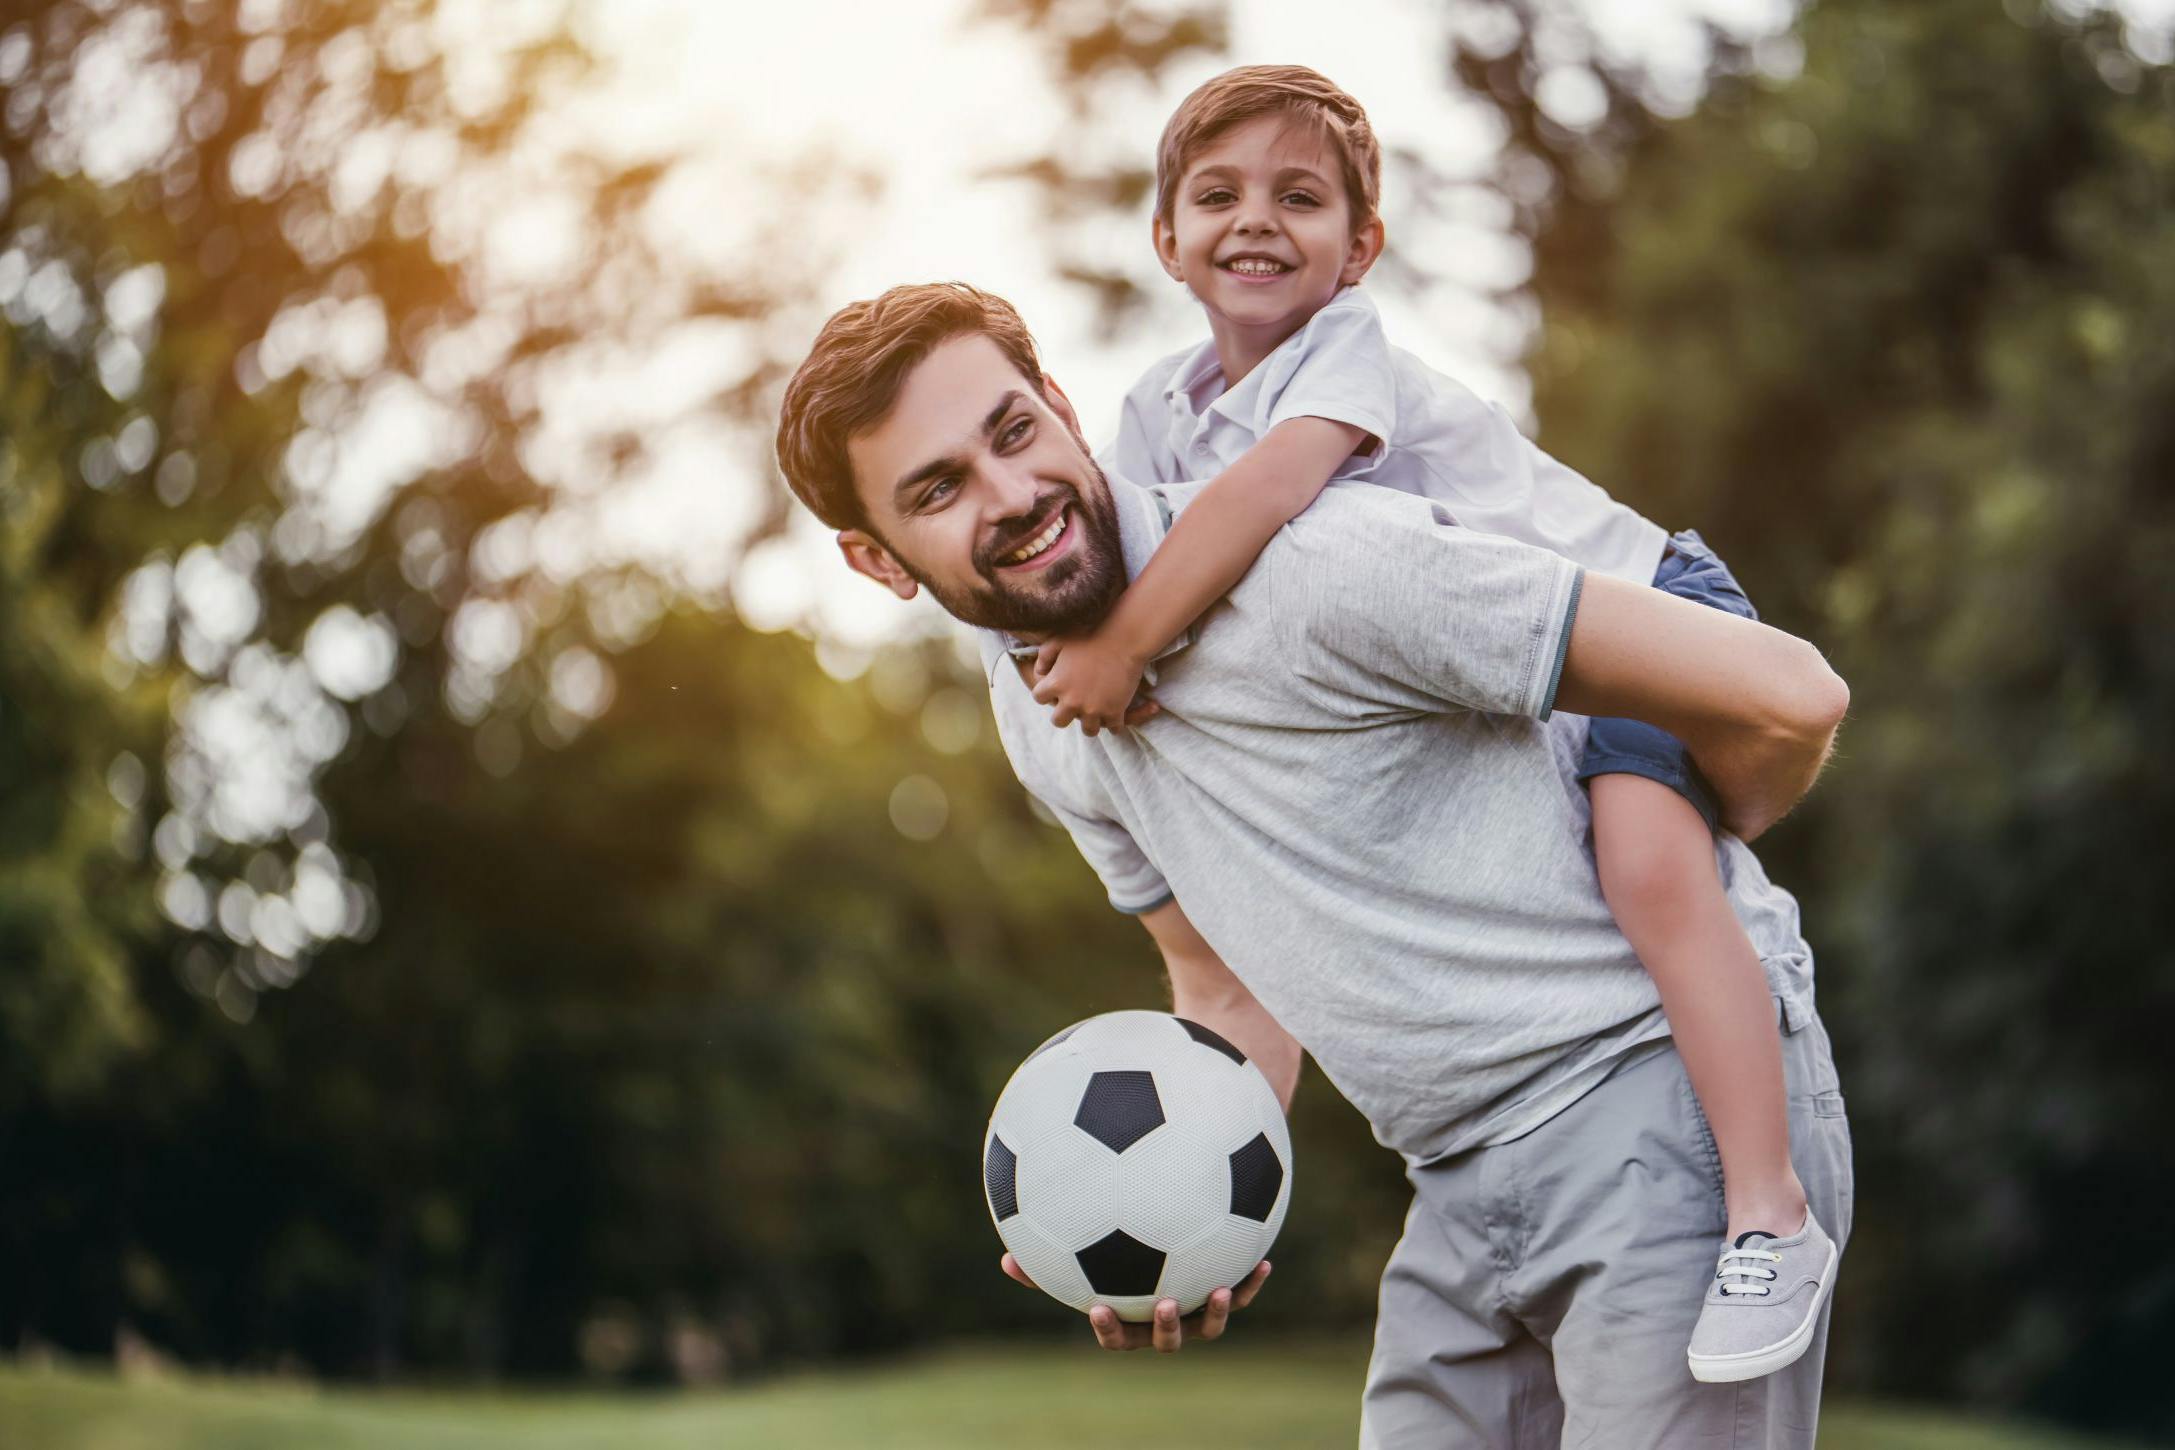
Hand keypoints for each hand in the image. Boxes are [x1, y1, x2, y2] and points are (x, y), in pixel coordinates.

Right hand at [1000, 1251, 1269, 1351]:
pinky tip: (1263, 1260)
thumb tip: (1004, 1259)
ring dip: (1217, 1312)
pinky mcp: (1224, 1294)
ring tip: (1222, 1289)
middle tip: (1165, 1302)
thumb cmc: (1110, 1254)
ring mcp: (1195, 1313)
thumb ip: (1045, 1264)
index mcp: (1130, 1319)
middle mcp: (1163, 1322)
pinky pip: (1240, 1294)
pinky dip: (1251, 1283)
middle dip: (1165, 1328)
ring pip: (1208, 1327)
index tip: (1097, 1306)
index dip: (1108, 1327)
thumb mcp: (1079, 1257)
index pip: (1116, 1335)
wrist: (1168, 1247)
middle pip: (1165, 1340)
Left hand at [1030, 636, 1158, 735]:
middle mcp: (1072, 701)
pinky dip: (1114, 722)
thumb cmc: (1091, 634)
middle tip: (1074, 705)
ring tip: (1095, 712)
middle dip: (1064, 714)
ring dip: (1091, 721)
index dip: (1047, 693)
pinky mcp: (1115, 712)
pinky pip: (1113, 729)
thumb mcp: (1059, 640)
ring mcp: (1094, 709)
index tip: (1056, 689)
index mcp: (1056, 684)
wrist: (1124, 637)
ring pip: (1088, 730)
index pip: (1039, 698)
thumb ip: (1044, 657)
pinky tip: (1116, 712)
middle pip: (1058, 721)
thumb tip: (1038, 672)